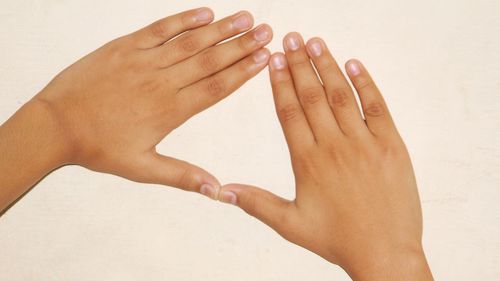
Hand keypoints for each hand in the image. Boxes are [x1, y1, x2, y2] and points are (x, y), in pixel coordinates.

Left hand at [34, 8, 271, 191]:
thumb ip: (182, 176)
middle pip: (210, 61)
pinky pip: (159, 30)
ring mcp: (144, 61)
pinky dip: (183, 20)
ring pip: (190, 42)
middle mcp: (162, 82)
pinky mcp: (125, 47)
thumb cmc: (98, 148)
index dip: (243, 72)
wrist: (56, 125)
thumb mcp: (141, 168)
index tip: (264, 59)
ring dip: (221, 30)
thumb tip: (215, 189)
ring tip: (246, 18)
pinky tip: (205, 13)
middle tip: (267, 32)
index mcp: (170, 110)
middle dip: (242, 46)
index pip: (216, 88)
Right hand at [220, 33, 432, 279]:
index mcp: (308, 162)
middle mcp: (334, 147)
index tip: (273, 61)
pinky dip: (365, 84)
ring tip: (314, 43)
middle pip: (312, 96)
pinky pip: (377, 107)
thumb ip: (255, 203)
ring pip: (341, 95)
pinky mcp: (391, 146)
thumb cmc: (337, 240)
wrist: (384, 253)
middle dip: (298, 64)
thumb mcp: (290, 225)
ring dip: (327, 66)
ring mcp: (364, 144)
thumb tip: (221, 191)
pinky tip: (353, 65)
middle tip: (289, 38)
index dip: (279, 83)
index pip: (289, 112)